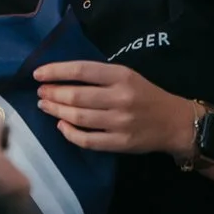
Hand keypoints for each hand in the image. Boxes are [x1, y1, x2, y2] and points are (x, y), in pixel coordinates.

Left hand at [33, 61, 191, 156]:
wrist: (175, 122)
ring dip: (56, 111)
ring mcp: (120, 122)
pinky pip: (87, 140)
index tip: (37, 74)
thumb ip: (99, 76)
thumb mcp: (127, 77)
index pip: (81, 70)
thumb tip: (60, 78)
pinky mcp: (120, 143)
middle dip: (52, 94)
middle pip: (76, 96)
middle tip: (40, 93)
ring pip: (78, 117)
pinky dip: (69, 133)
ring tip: (45, 106)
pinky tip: (61, 126)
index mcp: (122, 76)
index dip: (56, 71)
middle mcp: (121, 98)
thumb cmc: (146, 95)